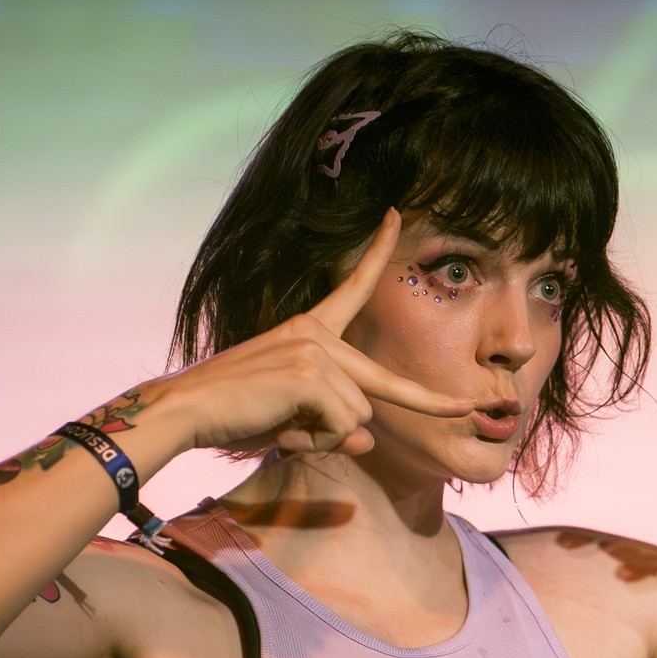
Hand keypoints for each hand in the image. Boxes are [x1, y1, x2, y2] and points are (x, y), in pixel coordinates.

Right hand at [153, 209, 474, 456]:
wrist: (185, 410)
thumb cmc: (233, 413)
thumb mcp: (293, 420)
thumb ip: (335, 428)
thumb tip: (369, 441)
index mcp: (310, 330)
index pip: (352, 288)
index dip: (377, 253)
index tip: (396, 215)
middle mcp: (317, 333)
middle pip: (386, 383)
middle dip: (433, 403)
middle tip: (471, 410)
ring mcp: (315, 350)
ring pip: (358, 418)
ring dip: (323, 439)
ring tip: (280, 427)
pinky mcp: (311, 373)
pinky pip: (344, 426)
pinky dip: (315, 442)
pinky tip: (280, 429)